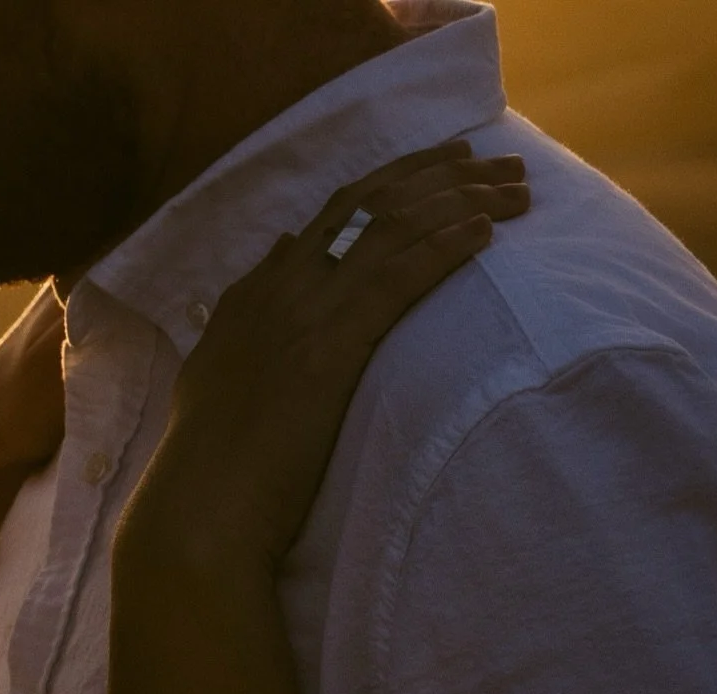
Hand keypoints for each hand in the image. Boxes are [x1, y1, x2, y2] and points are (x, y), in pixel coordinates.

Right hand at [120, 141, 530, 580]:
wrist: (201, 510)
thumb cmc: (211, 470)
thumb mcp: (217, 379)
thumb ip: (244, 319)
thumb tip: (282, 258)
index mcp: (253, 298)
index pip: (331, 216)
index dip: (391, 183)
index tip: (437, 168)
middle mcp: (280, 289)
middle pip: (368, 202)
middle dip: (435, 172)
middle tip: (490, 159)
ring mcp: (305, 313)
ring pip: (393, 227)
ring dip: (461, 199)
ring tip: (515, 187)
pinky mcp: (332, 347)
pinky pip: (400, 276)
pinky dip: (447, 244)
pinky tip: (487, 230)